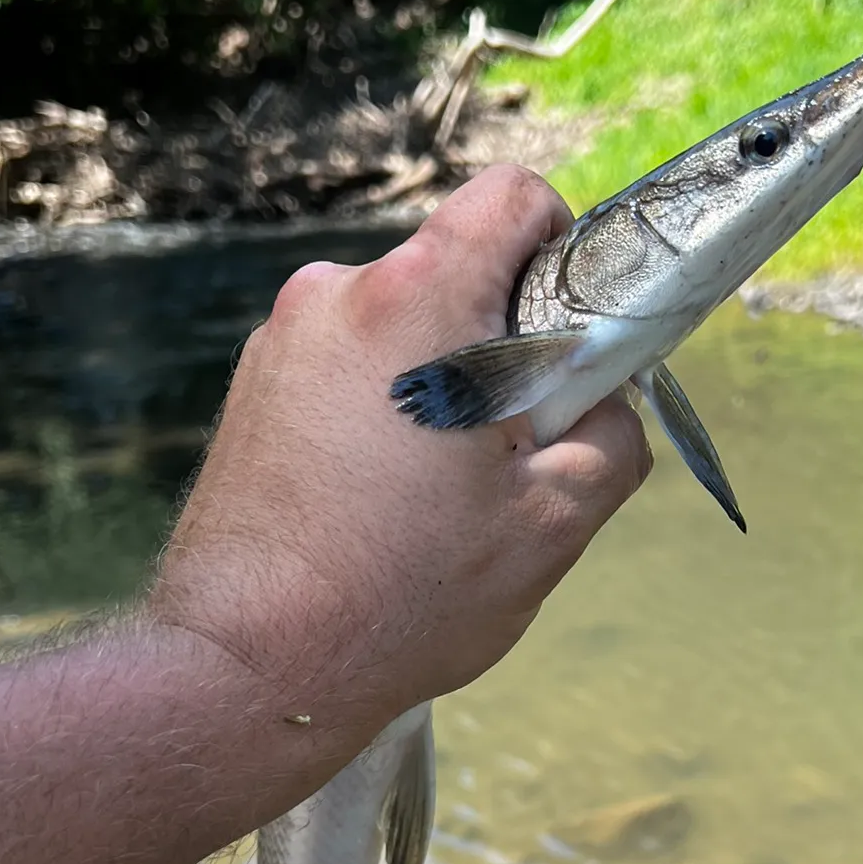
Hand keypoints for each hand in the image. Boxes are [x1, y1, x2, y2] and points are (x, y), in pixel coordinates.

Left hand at [150, 165, 651, 738]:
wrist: (247, 666)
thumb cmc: (403, 594)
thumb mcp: (556, 521)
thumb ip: (615, 432)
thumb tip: (605, 398)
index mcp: (416, 300)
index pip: (512, 197)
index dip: (561, 248)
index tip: (564, 335)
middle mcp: (336, 294)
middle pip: (457, 271)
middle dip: (502, 339)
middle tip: (507, 446)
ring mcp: (281, 339)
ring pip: (403, 325)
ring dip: (439, 382)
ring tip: (434, 490)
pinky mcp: (252, 388)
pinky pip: (349, 365)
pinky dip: (382, 408)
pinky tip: (378, 499)